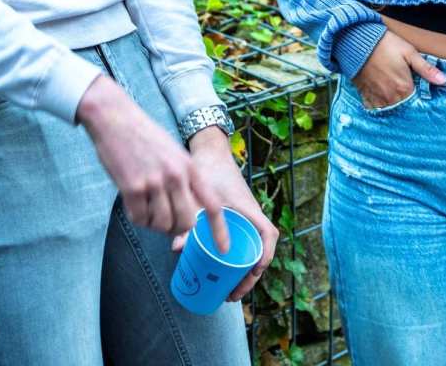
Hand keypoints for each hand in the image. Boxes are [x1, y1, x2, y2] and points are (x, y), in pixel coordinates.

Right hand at [77, 76, 221, 241]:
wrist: (114, 117)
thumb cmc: (143, 135)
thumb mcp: (173, 152)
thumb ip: (183, 178)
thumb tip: (189, 210)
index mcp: (189, 166)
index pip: (212, 204)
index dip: (219, 230)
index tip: (224, 249)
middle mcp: (175, 176)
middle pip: (186, 222)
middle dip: (176, 228)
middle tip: (165, 220)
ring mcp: (154, 182)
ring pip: (162, 224)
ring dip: (153, 223)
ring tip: (145, 205)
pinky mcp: (132, 187)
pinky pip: (140, 219)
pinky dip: (137, 217)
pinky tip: (133, 202)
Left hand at [171, 126, 278, 299]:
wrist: (210, 150)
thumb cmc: (207, 169)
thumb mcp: (198, 194)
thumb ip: (188, 217)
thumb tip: (177, 248)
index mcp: (249, 208)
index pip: (268, 234)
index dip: (264, 256)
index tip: (252, 273)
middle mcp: (251, 214)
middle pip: (260, 250)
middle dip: (249, 276)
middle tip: (231, 295)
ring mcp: (244, 216)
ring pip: (251, 249)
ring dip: (243, 271)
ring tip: (226, 291)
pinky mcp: (235, 217)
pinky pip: (242, 241)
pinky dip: (236, 258)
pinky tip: (220, 271)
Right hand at [353, 30, 445, 108]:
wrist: (357, 40)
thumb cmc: (385, 44)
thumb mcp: (409, 52)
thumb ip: (426, 69)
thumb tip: (444, 80)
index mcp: (404, 88)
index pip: (417, 104)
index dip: (420, 103)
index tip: (423, 103)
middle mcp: (390, 96)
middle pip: (403, 109)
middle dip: (407, 107)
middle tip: (410, 104)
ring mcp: (376, 96)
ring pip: (388, 110)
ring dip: (393, 108)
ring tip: (397, 103)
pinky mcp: (365, 93)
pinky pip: (373, 108)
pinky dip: (378, 107)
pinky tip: (381, 102)